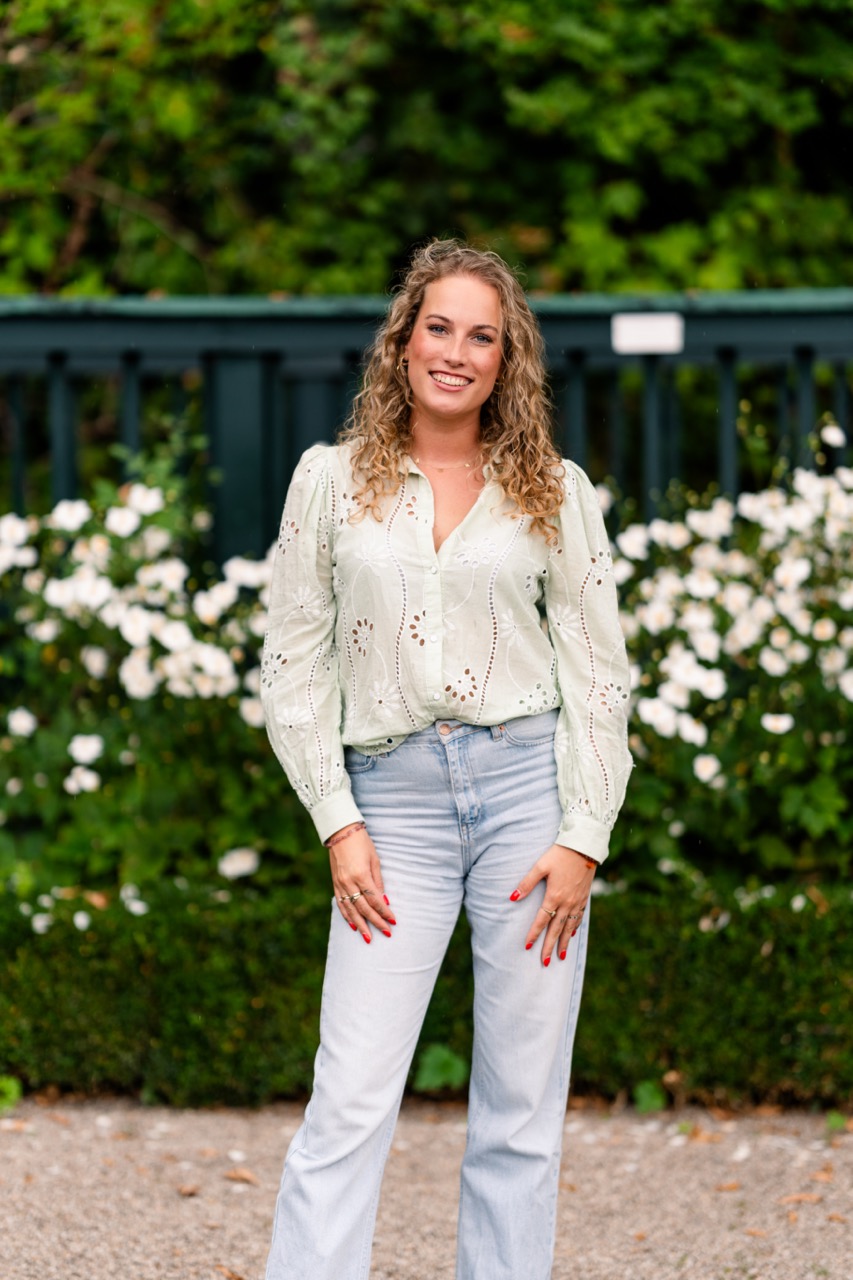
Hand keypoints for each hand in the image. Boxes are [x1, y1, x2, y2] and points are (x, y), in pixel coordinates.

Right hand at [328, 824, 395, 943]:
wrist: (340, 832)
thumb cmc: (362, 843)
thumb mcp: (374, 860)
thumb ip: (378, 882)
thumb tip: (383, 900)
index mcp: (361, 875)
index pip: (374, 899)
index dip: (384, 912)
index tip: (393, 921)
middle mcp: (348, 882)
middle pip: (364, 908)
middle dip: (376, 922)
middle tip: (386, 933)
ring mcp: (340, 884)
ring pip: (351, 910)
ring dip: (361, 925)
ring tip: (368, 938)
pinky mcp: (335, 884)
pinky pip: (341, 904)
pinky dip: (347, 916)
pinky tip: (353, 925)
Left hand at [509, 843, 595, 966]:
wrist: (584, 846)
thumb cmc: (560, 854)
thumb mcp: (540, 866)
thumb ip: (527, 883)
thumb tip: (512, 897)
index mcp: (554, 896)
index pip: (541, 920)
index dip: (534, 934)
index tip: (528, 947)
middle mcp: (567, 902)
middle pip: (556, 929)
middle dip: (550, 946)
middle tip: (545, 962)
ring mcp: (577, 901)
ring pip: (569, 927)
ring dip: (564, 942)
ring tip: (561, 956)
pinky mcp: (584, 897)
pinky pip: (579, 917)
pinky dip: (575, 928)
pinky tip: (572, 934)